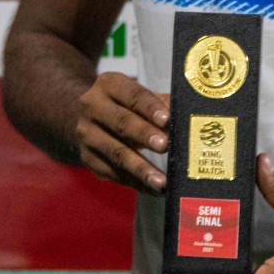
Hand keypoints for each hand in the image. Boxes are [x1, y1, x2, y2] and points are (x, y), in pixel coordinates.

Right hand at [74, 71, 170, 194]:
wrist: (88, 116)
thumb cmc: (125, 104)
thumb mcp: (139, 96)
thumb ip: (161, 104)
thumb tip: (186, 119)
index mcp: (108, 84)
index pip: (132, 95)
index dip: (150, 108)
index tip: (167, 119)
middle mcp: (92, 107)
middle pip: (121, 122)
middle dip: (144, 135)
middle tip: (166, 146)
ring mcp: (87, 134)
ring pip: (115, 152)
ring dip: (140, 168)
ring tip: (161, 181)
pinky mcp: (88, 158)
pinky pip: (113, 173)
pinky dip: (135, 183)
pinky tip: (153, 189)